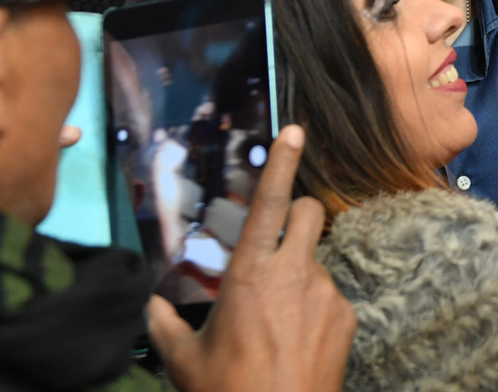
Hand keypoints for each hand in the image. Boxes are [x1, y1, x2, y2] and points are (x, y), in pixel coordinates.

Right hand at [149, 125, 356, 391]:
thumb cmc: (228, 391)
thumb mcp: (185, 360)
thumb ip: (166, 325)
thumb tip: (150, 307)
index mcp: (251, 273)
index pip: (269, 202)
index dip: (281, 162)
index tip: (294, 131)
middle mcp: (294, 272)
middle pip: (310, 213)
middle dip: (299, 213)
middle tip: (280, 238)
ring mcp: (325, 293)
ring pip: (316, 261)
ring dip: (299, 276)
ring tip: (277, 323)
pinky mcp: (346, 316)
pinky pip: (329, 297)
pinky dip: (313, 309)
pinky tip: (296, 343)